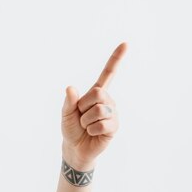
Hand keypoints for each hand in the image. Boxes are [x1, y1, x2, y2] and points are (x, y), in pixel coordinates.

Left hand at [61, 42, 127, 168]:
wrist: (75, 147)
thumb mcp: (66, 113)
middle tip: (82, 116)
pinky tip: (92, 133)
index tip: (125, 44)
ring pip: (99, 110)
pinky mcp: (114, 126)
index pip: (108, 74)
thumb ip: (69, 101)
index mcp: (96, 93)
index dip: (116, 59)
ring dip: (86, 121)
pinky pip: (102, 125)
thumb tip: (70, 88)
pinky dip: (92, 130)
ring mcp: (112, 113)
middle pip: (98, 93)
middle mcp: (107, 100)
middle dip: (84, 106)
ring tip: (87, 126)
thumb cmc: (71, 128)